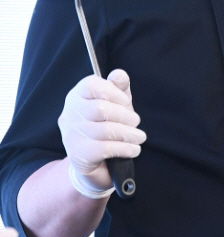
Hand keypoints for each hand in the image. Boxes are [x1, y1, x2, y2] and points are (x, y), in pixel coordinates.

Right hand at [58, 69, 145, 194]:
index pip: (92, 85)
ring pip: (105, 130)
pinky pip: (105, 148)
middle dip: (125, 115)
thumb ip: (118, 87)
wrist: (96, 162)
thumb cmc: (107, 125)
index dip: (113, 92)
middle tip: (136, 122)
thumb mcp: (116, 102)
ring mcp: (71, 136)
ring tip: (140, 137)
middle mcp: (69, 114)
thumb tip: (119, 74)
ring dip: (129, 133)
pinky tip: (134, 149)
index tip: (126, 101)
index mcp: (77, 96)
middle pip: (101, 109)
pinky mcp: (78, 155)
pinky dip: (125, 148)